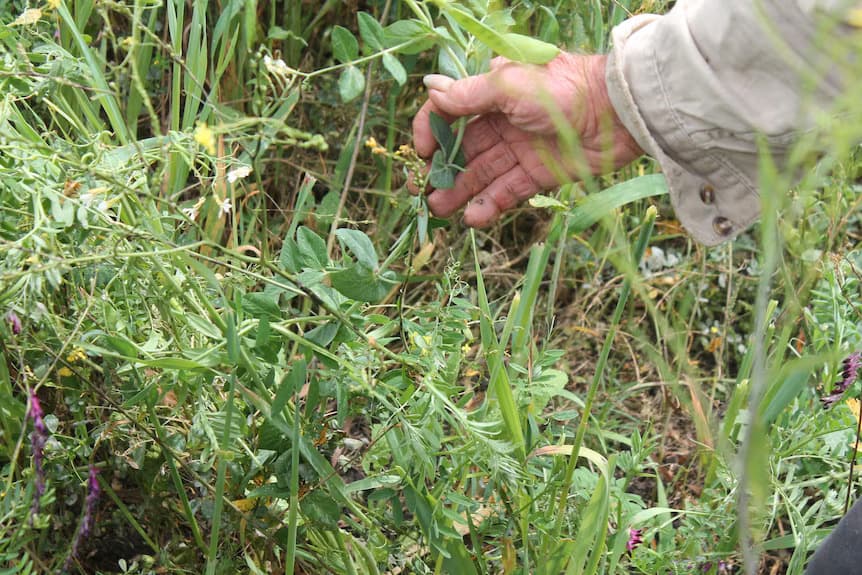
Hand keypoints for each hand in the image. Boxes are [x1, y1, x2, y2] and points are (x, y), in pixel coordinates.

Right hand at [411, 53, 642, 226]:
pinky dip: (489, 205)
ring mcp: (520, 148)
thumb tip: (429, 89)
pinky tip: (472, 218)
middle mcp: (503, 119)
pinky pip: (507, 191)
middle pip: (463, 148)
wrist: (618, 113)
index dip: (431, 130)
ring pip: (482, 173)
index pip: (450, 111)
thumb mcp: (509, 85)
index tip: (420, 152)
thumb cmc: (563, 89)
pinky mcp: (539, 174)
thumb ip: (468, 94)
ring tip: (439, 210)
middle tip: (420, 192)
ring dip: (459, 192)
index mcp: (493, 91)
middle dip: (440, 169)